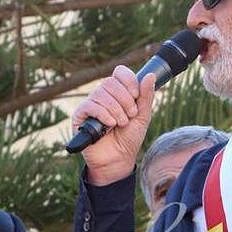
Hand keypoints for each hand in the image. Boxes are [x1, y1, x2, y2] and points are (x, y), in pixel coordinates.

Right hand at [71, 66, 155, 185]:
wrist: (119, 159)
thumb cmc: (129, 138)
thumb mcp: (143, 116)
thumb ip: (146, 96)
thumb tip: (151, 75)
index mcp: (118, 93)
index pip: (120, 72)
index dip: (129, 81)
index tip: (136, 96)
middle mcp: (103, 95)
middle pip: (110, 82)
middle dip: (125, 100)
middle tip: (131, 115)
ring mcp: (91, 104)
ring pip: (101, 93)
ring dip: (116, 110)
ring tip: (121, 124)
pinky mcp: (80, 116)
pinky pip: (90, 105)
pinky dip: (104, 114)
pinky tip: (110, 125)